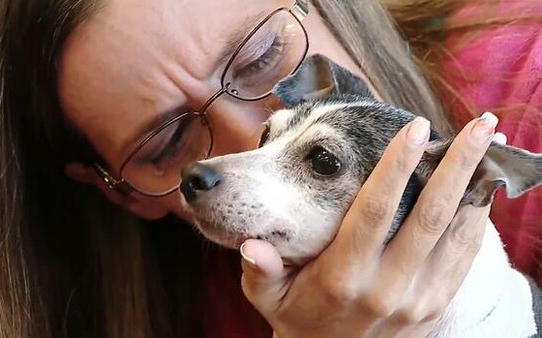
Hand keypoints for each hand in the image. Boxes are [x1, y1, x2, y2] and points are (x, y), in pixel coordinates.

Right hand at [239, 113, 498, 337]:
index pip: (373, 212)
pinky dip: (477, 219)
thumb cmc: (300, 317)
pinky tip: (483, 188)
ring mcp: (417, 297)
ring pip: (454, 234)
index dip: (395, 168)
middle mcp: (386, 286)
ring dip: (474, 186)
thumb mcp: (270, 299)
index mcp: (342, 276)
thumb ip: (259, 270)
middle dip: (454, 166)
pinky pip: (464, 257)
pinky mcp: (436, 304)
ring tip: (487, 144)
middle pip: (428, 216)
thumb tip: (250, 244)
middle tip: (475, 124)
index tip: (414, 129)